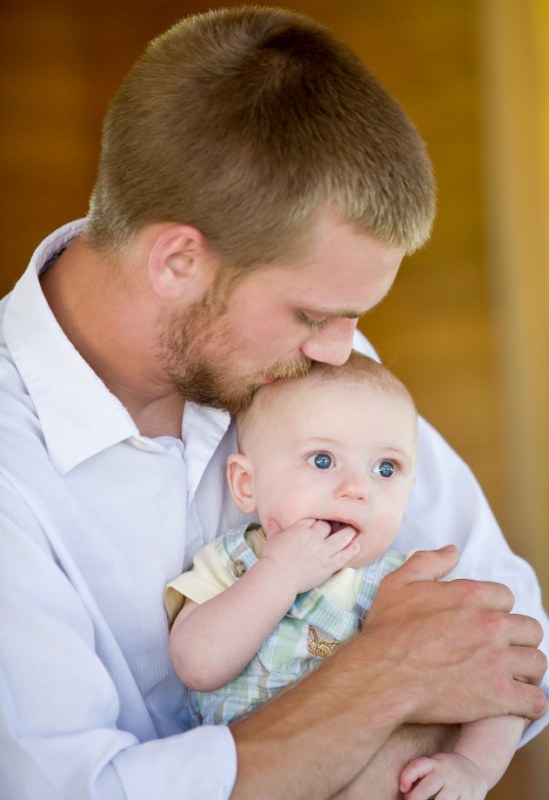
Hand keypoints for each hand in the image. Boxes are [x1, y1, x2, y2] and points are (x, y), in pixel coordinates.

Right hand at [261, 518, 359, 594]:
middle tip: (340, 522)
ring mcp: (323, 552)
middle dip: (333, 524)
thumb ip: (274, 528)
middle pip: (328, 526)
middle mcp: (315, 537)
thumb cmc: (273, 557)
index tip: (322, 519)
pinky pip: (344, 556)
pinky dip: (352, 551)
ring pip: (341, 538)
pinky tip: (357, 546)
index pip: (314, 519)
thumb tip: (271, 521)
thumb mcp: (272, 539)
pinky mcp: (328, 566)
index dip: (319, 518)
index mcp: (301, 528)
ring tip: (354, 531)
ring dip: (349, 533)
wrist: (278, 577)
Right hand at [361, 547, 546, 723]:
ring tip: (510, 677)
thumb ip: (430, 561)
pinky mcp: (499, 696)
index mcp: (472, 596)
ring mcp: (498, 661)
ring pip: (537, 663)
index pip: (506, 598)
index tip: (481, 624)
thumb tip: (452, 551)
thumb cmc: (387, 631)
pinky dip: (529, 703)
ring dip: (526, 670)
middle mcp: (491, 625)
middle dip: (517, 639)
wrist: (380, 676)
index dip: (494, 610)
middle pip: (529, 629)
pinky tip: (515, 703)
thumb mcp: (399, 583)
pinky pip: (535, 700)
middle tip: (499, 651)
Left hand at [400, 752, 488, 799]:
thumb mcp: (433, 766)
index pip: (418, 766)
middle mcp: (447, 773)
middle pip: (428, 786)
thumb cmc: (445, 771)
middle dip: (416, 798)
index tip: (403, 789)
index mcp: (435, 763)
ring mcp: (460, 785)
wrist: (474, 766)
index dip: (407, 777)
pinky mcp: (472, 796)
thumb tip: (405, 792)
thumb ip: (419, 777)